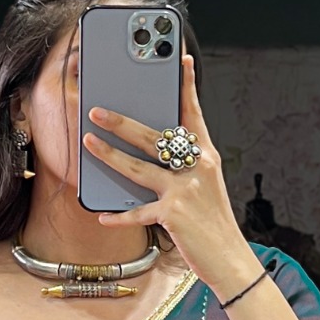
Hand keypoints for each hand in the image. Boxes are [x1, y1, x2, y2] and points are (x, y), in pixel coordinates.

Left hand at [83, 52, 262, 300]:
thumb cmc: (214, 223)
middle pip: (154, 137)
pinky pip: (139, 212)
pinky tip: (103, 215)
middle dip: (122, 123)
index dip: (186, 86)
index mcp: (206, 156)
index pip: (194, 114)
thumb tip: (153, 152)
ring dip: (109, 155)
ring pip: (139, 167)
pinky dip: (120, 216)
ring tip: (88, 143)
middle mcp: (197, 168)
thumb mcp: (206, 187)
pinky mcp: (173, 214)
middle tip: (97, 110)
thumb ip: (185, 167)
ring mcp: (185, 190)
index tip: (181, 60)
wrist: (230, 259)